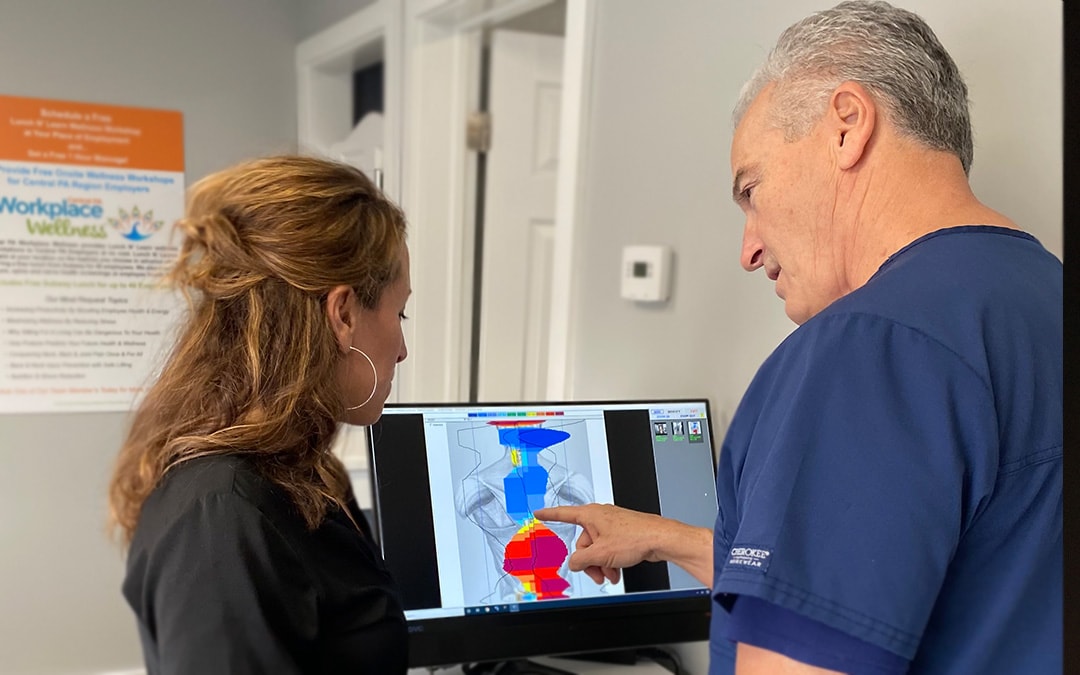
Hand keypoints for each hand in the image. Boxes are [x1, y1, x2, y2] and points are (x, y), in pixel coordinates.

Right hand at [533, 504, 669, 585]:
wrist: (660, 539)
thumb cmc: (635, 538)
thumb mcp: (600, 554)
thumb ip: (580, 560)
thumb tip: (573, 563)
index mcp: (591, 515)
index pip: (563, 514)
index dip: (549, 515)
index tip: (538, 513)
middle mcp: (600, 517)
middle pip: (583, 543)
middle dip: (589, 561)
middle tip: (597, 574)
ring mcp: (612, 525)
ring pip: (597, 549)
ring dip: (601, 565)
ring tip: (610, 575)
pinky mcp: (622, 533)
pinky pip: (608, 549)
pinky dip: (610, 561)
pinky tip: (617, 571)